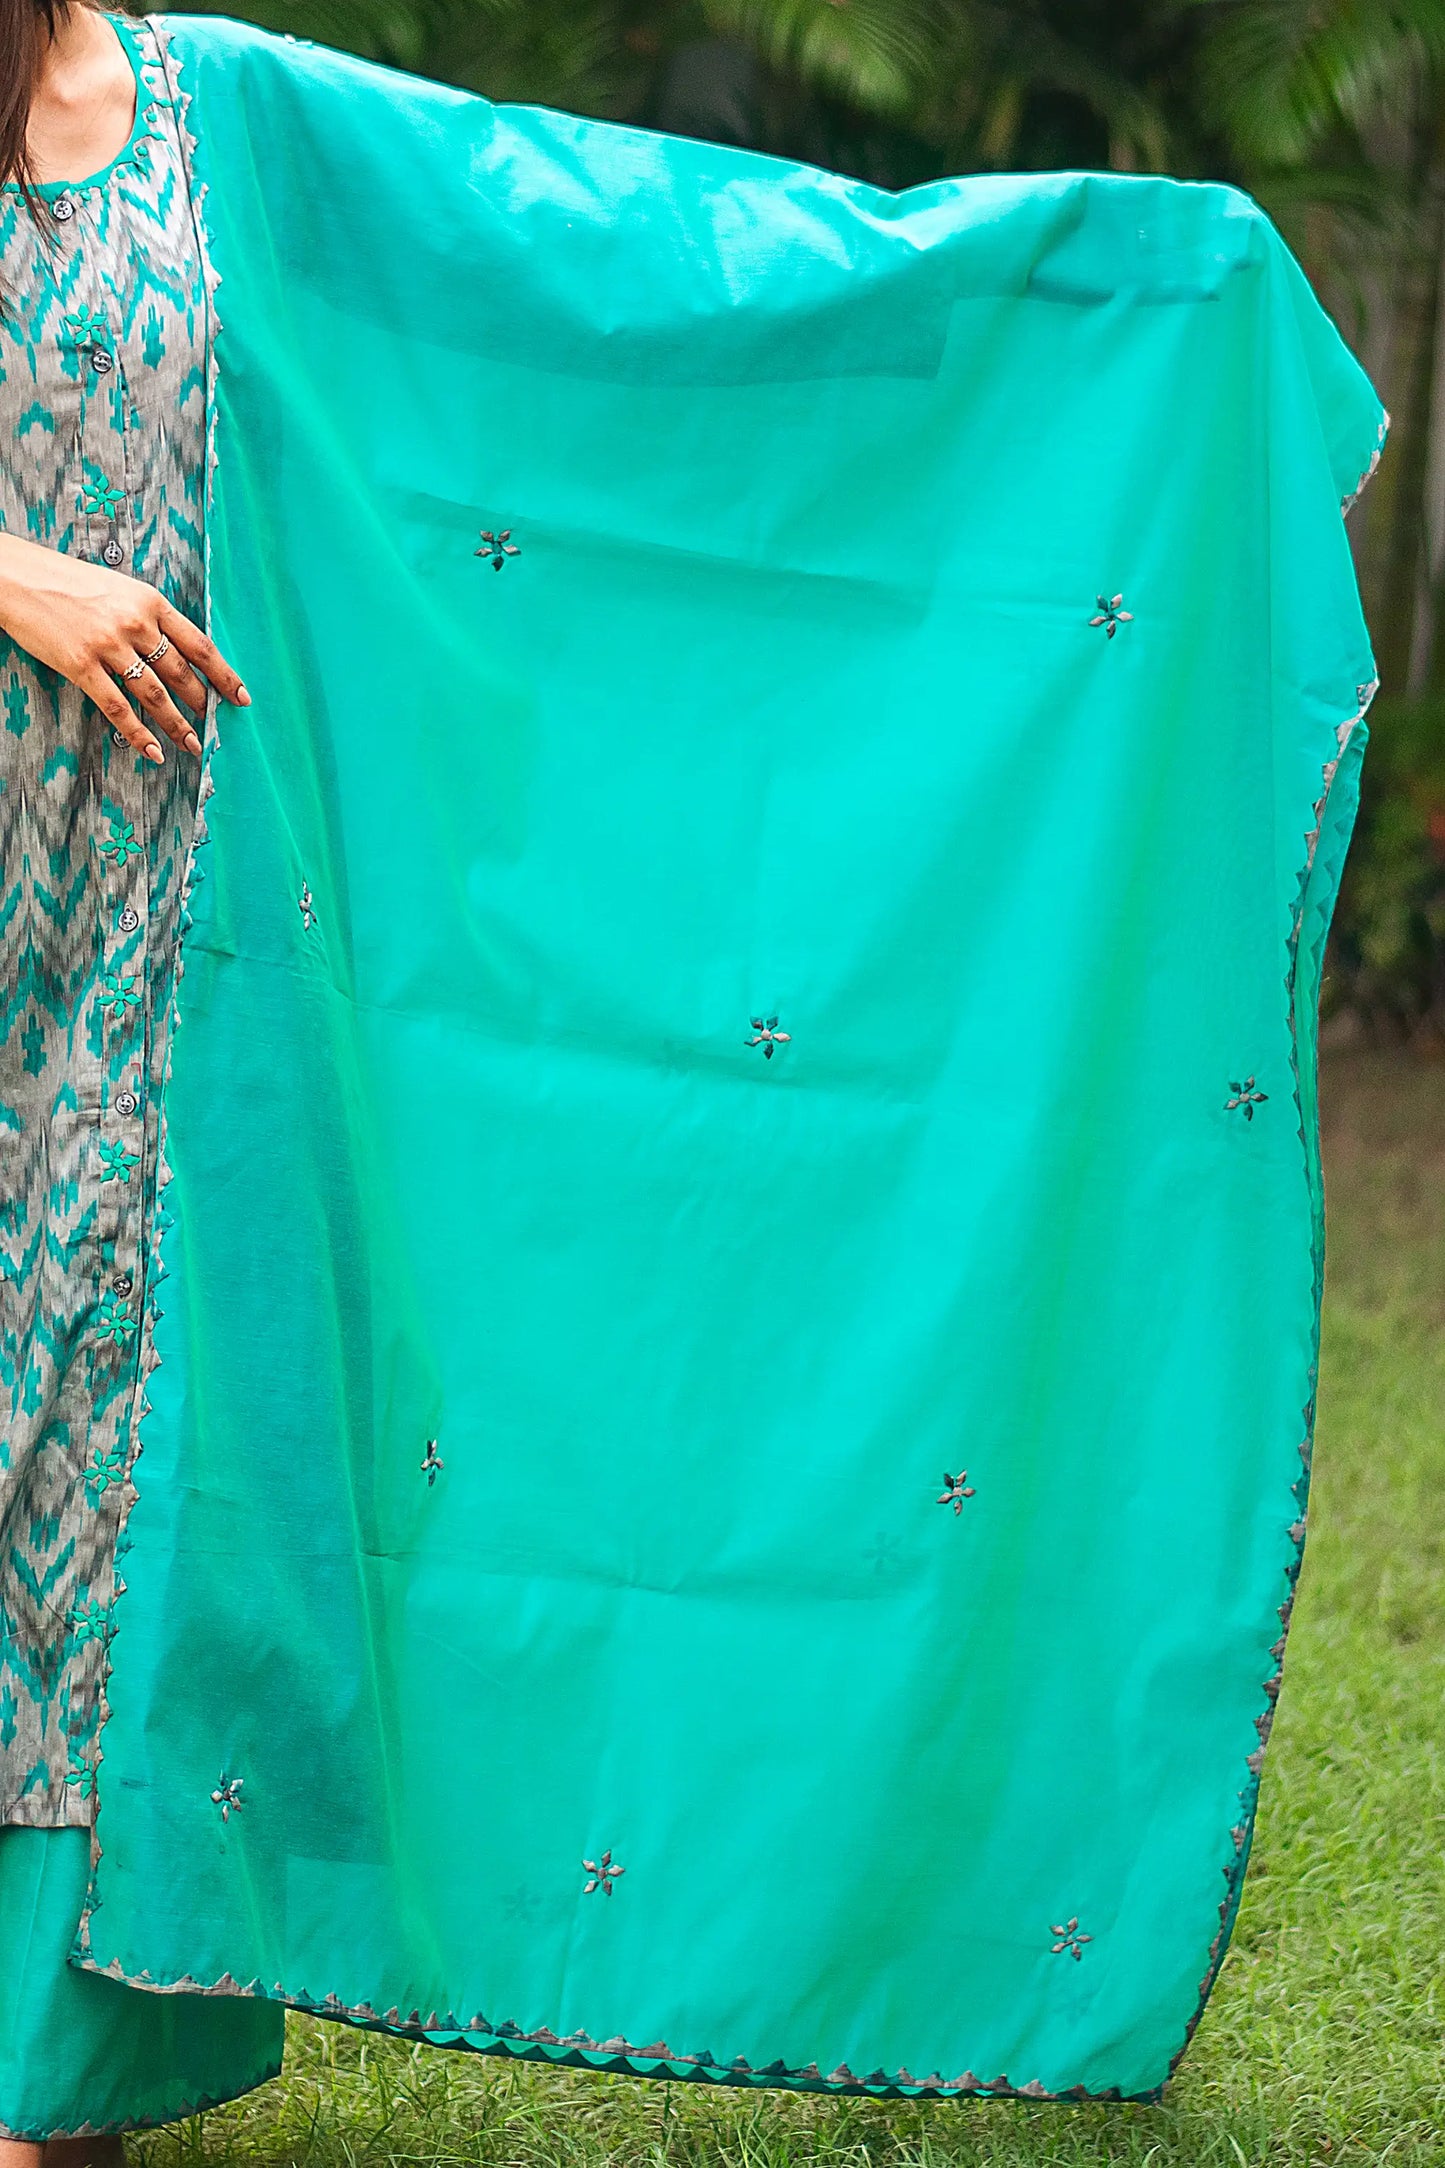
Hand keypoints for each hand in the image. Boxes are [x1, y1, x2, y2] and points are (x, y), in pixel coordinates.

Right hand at [0, 533, 248, 764]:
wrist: (20, 577)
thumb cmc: (70, 583)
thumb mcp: (121, 589)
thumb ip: (149, 617)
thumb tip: (177, 652)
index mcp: (150, 601)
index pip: (199, 644)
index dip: (223, 674)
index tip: (241, 696)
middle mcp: (135, 623)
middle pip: (181, 673)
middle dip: (202, 703)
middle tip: (214, 724)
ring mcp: (108, 645)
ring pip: (155, 694)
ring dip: (177, 723)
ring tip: (192, 743)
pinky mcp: (81, 665)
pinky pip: (118, 708)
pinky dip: (140, 734)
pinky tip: (154, 751)